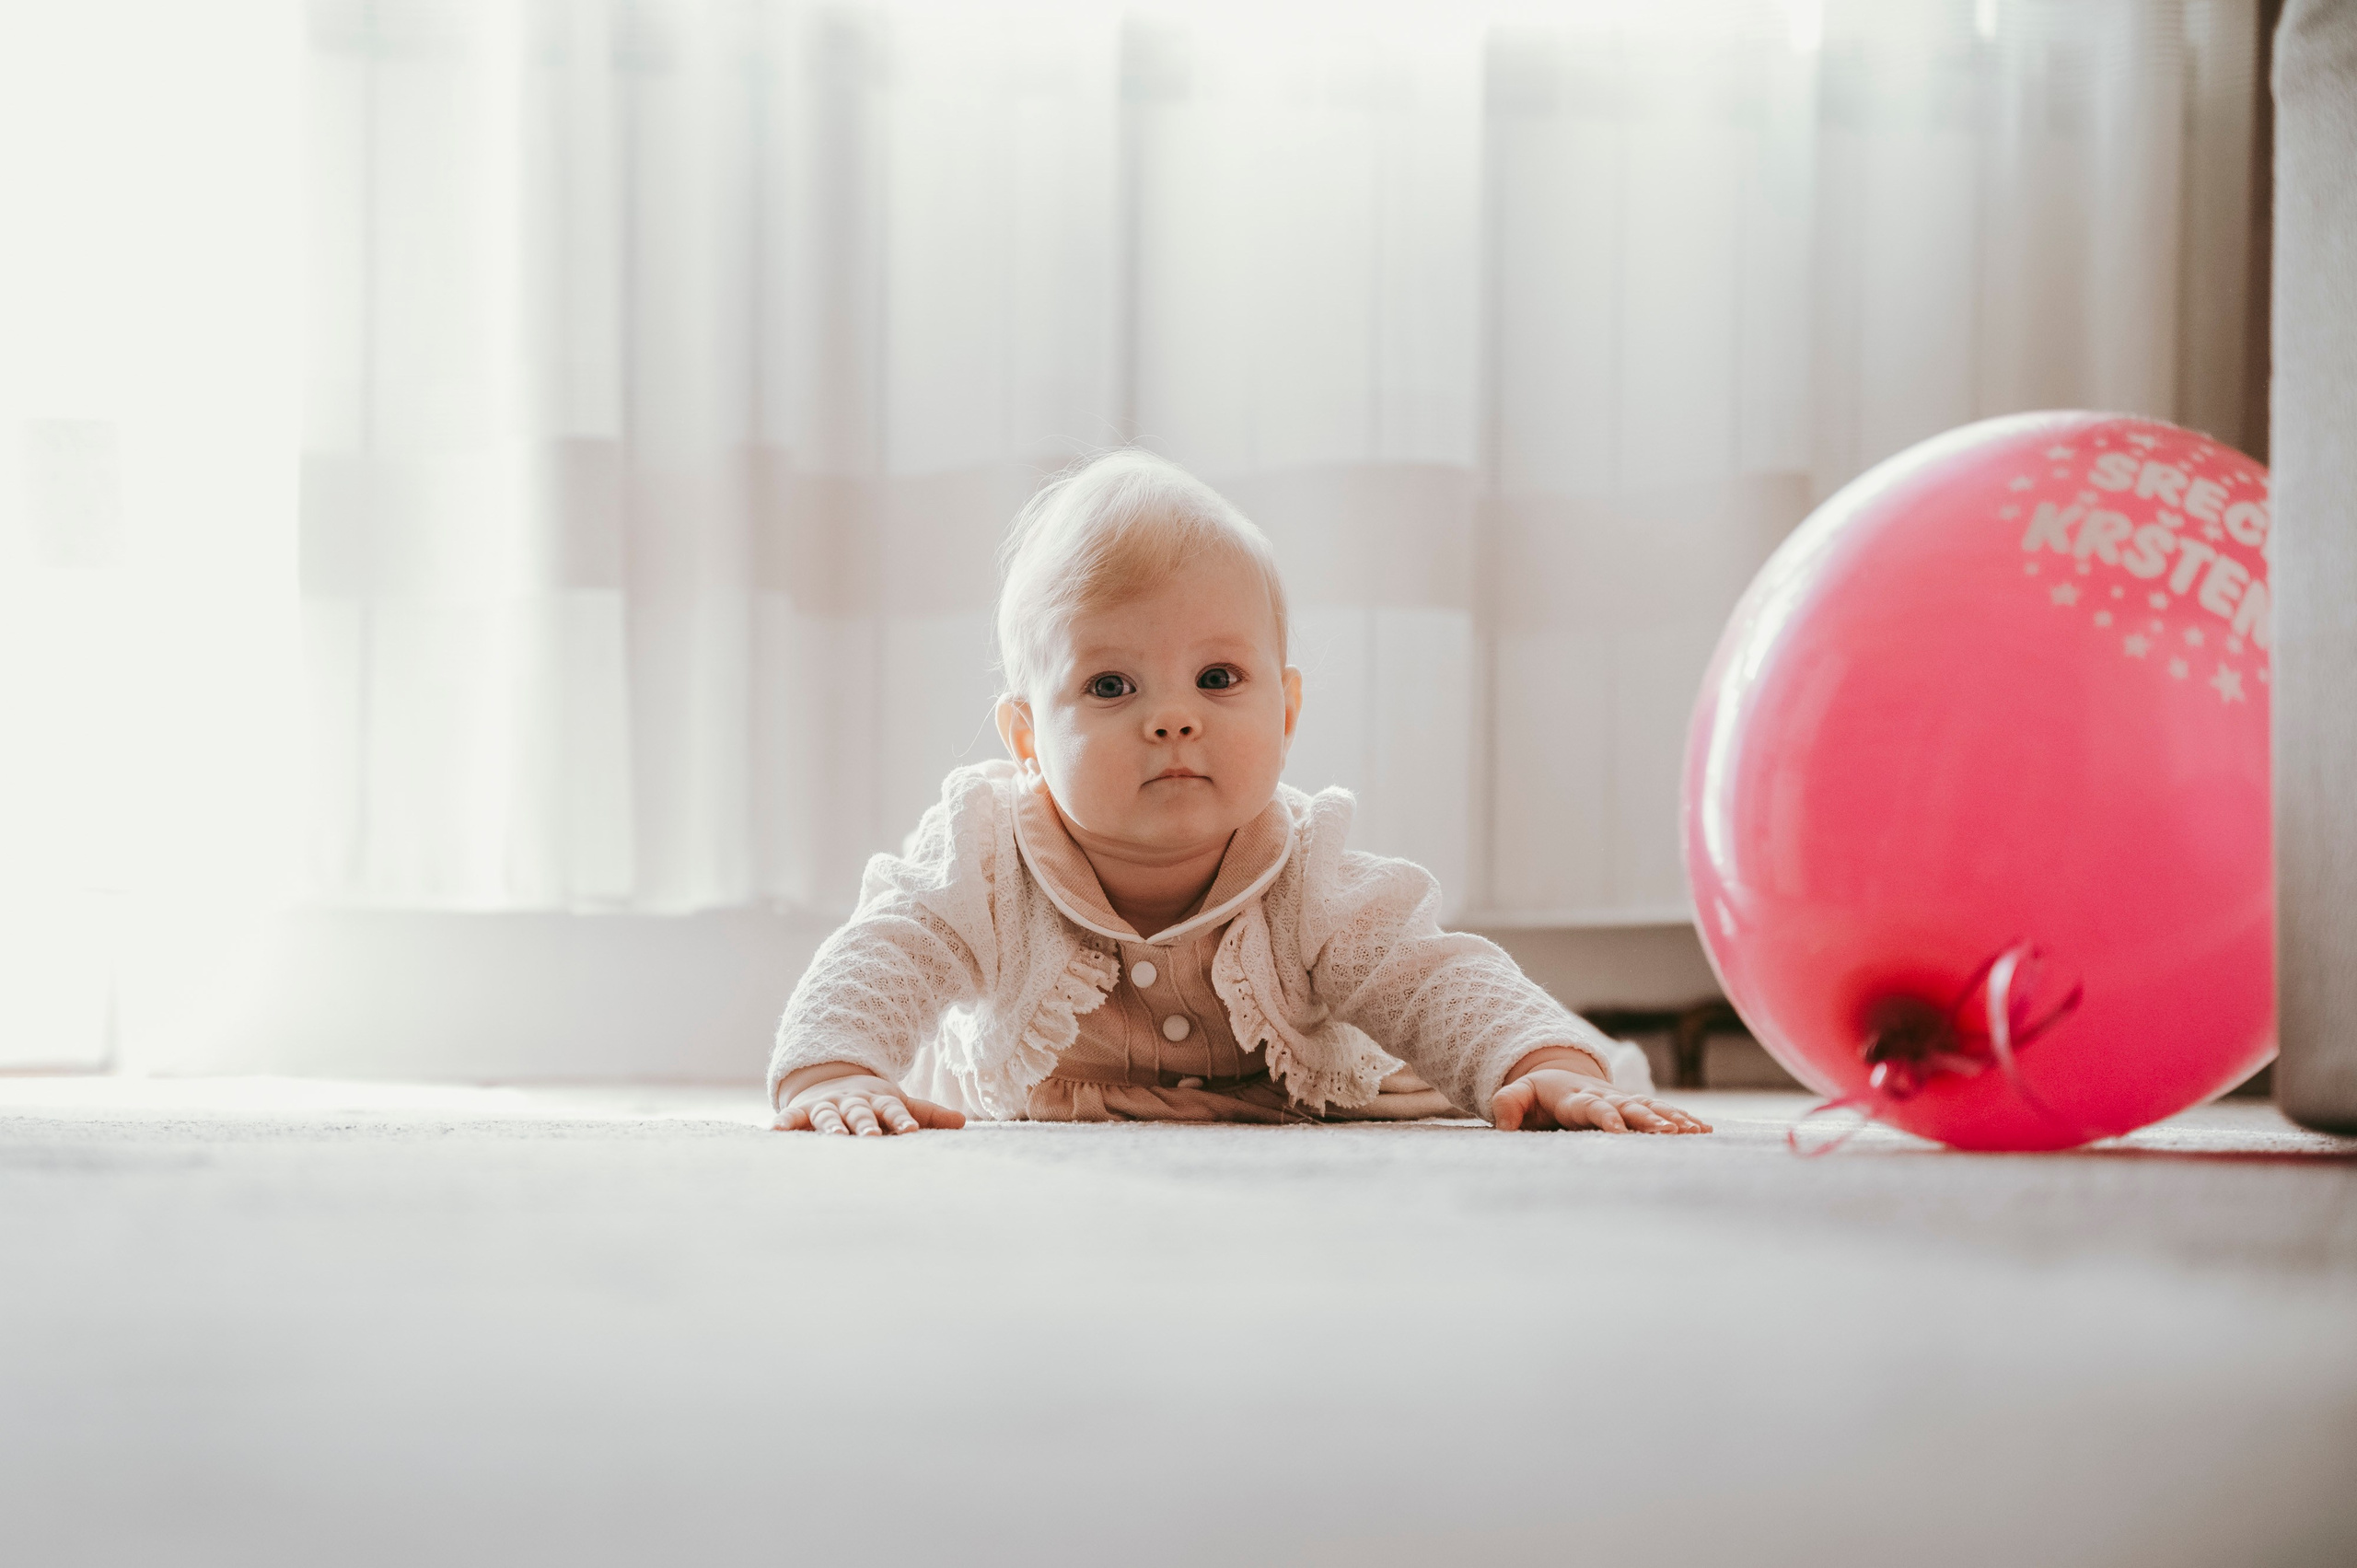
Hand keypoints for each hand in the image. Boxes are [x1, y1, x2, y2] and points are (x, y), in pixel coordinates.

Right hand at [773, 1071, 966, 1135]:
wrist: (832, 1081)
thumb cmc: (871, 1103)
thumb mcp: (897, 1103)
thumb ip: (926, 1114)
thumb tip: (962, 1122)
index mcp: (878, 1101)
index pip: (893, 1109)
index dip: (902, 1120)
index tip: (910, 1131)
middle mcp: (852, 1102)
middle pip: (860, 1113)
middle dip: (866, 1125)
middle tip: (872, 1138)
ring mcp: (827, 1105)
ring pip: (829, 1116)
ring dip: (831, 1127)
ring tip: (834, 1139)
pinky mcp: (804, 1110)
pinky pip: (793, 1117)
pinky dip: (785, 1123)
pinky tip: (774, 1132)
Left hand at [1490, 1067, 1711, 1133]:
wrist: (1558, 1075)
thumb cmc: (1537, 1094)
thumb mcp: (1516, 1094)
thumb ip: (1507, 1104)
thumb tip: (1503, 1125)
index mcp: (1576, 1097)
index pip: (1593, 1107)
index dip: (1605, 1117)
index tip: (1619, 1131)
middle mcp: (1605, 1097)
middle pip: (1629, 1107)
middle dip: (1649, 1119)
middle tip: (1669, 1132)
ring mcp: (1623, 1101)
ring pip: (1651, 1108)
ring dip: (1672, 1118)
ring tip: (1694, 1131)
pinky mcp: (1636, 1106)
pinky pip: (1662, 1111)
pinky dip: (1682, 1119)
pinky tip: (1704, 1130)